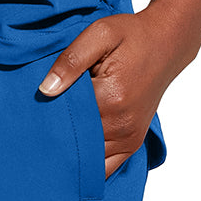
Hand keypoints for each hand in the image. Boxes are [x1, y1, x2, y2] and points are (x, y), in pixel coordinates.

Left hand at [37, 8, 180, 176]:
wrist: (166, 43)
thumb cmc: (131, 35)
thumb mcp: (99, 33)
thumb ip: (71, 61)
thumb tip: (45, 90)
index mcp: (111, 97)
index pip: (67, 118)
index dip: (47, 113)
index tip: (34, 108)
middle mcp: (122, 124)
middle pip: (76, 143)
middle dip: (57, 136)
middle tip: (38, 125)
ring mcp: (129, 137)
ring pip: (90, 160)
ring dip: (72, 151)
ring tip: (55, 135)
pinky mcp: (133, 142)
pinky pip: (107, 167)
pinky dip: (90, 163)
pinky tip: (75, 150)